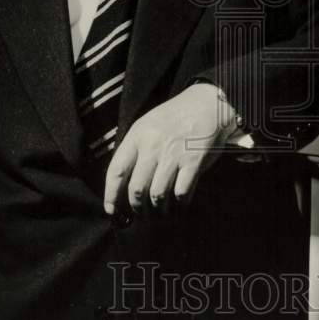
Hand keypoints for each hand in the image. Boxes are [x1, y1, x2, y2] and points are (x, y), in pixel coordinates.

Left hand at [103, 83, 237, 215]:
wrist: (207, 104)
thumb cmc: (175, 118)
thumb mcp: (148, 125)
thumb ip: (135, 149)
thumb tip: (122, 184)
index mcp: (137, 136)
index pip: (116, 171)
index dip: (111, 195)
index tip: (112, 211)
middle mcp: (153, 146)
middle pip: (136, 189)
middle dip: (137, 208)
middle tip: (141, 215)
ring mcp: (174, 154)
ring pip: (157, 195)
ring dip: (157, 210)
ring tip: (160, 214)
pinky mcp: (194, 161)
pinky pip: (181, 193)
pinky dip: (179, 205)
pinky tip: (179, 205)